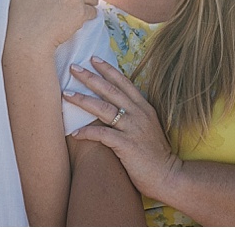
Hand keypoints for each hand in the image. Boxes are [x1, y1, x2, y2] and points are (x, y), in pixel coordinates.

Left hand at [65, 57, 183, 199]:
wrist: (168, 176)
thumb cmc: (155, 154)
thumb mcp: (148, 127)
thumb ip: (135, 115)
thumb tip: (115, 106)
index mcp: (144, 108)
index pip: (124, 83)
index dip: (108, 70)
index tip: (93, 58)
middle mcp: (139, 114)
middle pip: (111, 91)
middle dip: (91, 78)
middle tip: (73, 67)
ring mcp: (133, 129)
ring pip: (104, 109)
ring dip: (83, 100)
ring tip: (66, 93)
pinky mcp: (127, 145)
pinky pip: (103, 135)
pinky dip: (87, 132)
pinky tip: (74, 133)